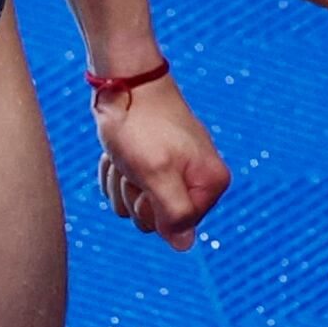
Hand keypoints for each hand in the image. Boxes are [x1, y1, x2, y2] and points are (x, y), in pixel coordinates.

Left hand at [93, 72, 230, 251]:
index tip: (147, 177)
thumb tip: (184, 246)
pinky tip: (118, 152)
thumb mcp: (156, 173)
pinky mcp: (153, 162)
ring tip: (124, 153)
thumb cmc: (140, 124)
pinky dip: (116, 172)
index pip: (177, 227)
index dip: (153, 207)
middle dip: (134, 194)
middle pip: (155, 220)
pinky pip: (127, 188)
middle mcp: (198, 179)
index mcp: (210, 182)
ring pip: (135, 205)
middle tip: (133, 163)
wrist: (123, 80)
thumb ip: (175, 214)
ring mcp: (174, 170)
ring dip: (121, 182)